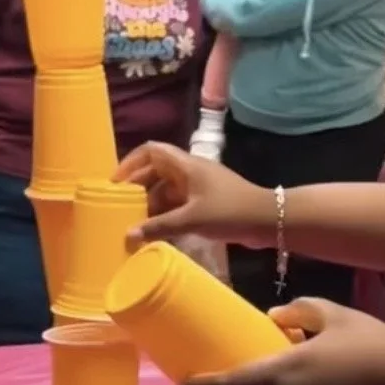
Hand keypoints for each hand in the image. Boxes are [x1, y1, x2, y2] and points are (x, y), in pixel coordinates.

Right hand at [114, 141, 274, 247]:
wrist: (268, 220)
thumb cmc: (229, 211)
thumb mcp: (191, 219)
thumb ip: (160, 227)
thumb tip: (129, 234)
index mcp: (186, 166)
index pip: (152, 151)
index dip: (130, 162)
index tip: (115, 183)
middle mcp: (190, 172)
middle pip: (156, 172)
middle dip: (137, 188)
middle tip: (120, 208)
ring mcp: (199, 188)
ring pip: (166, 191)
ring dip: (151, 205)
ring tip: (133, 224)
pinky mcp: (206, 204)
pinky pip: (178, 205)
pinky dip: (165, 216)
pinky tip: (155, 233)